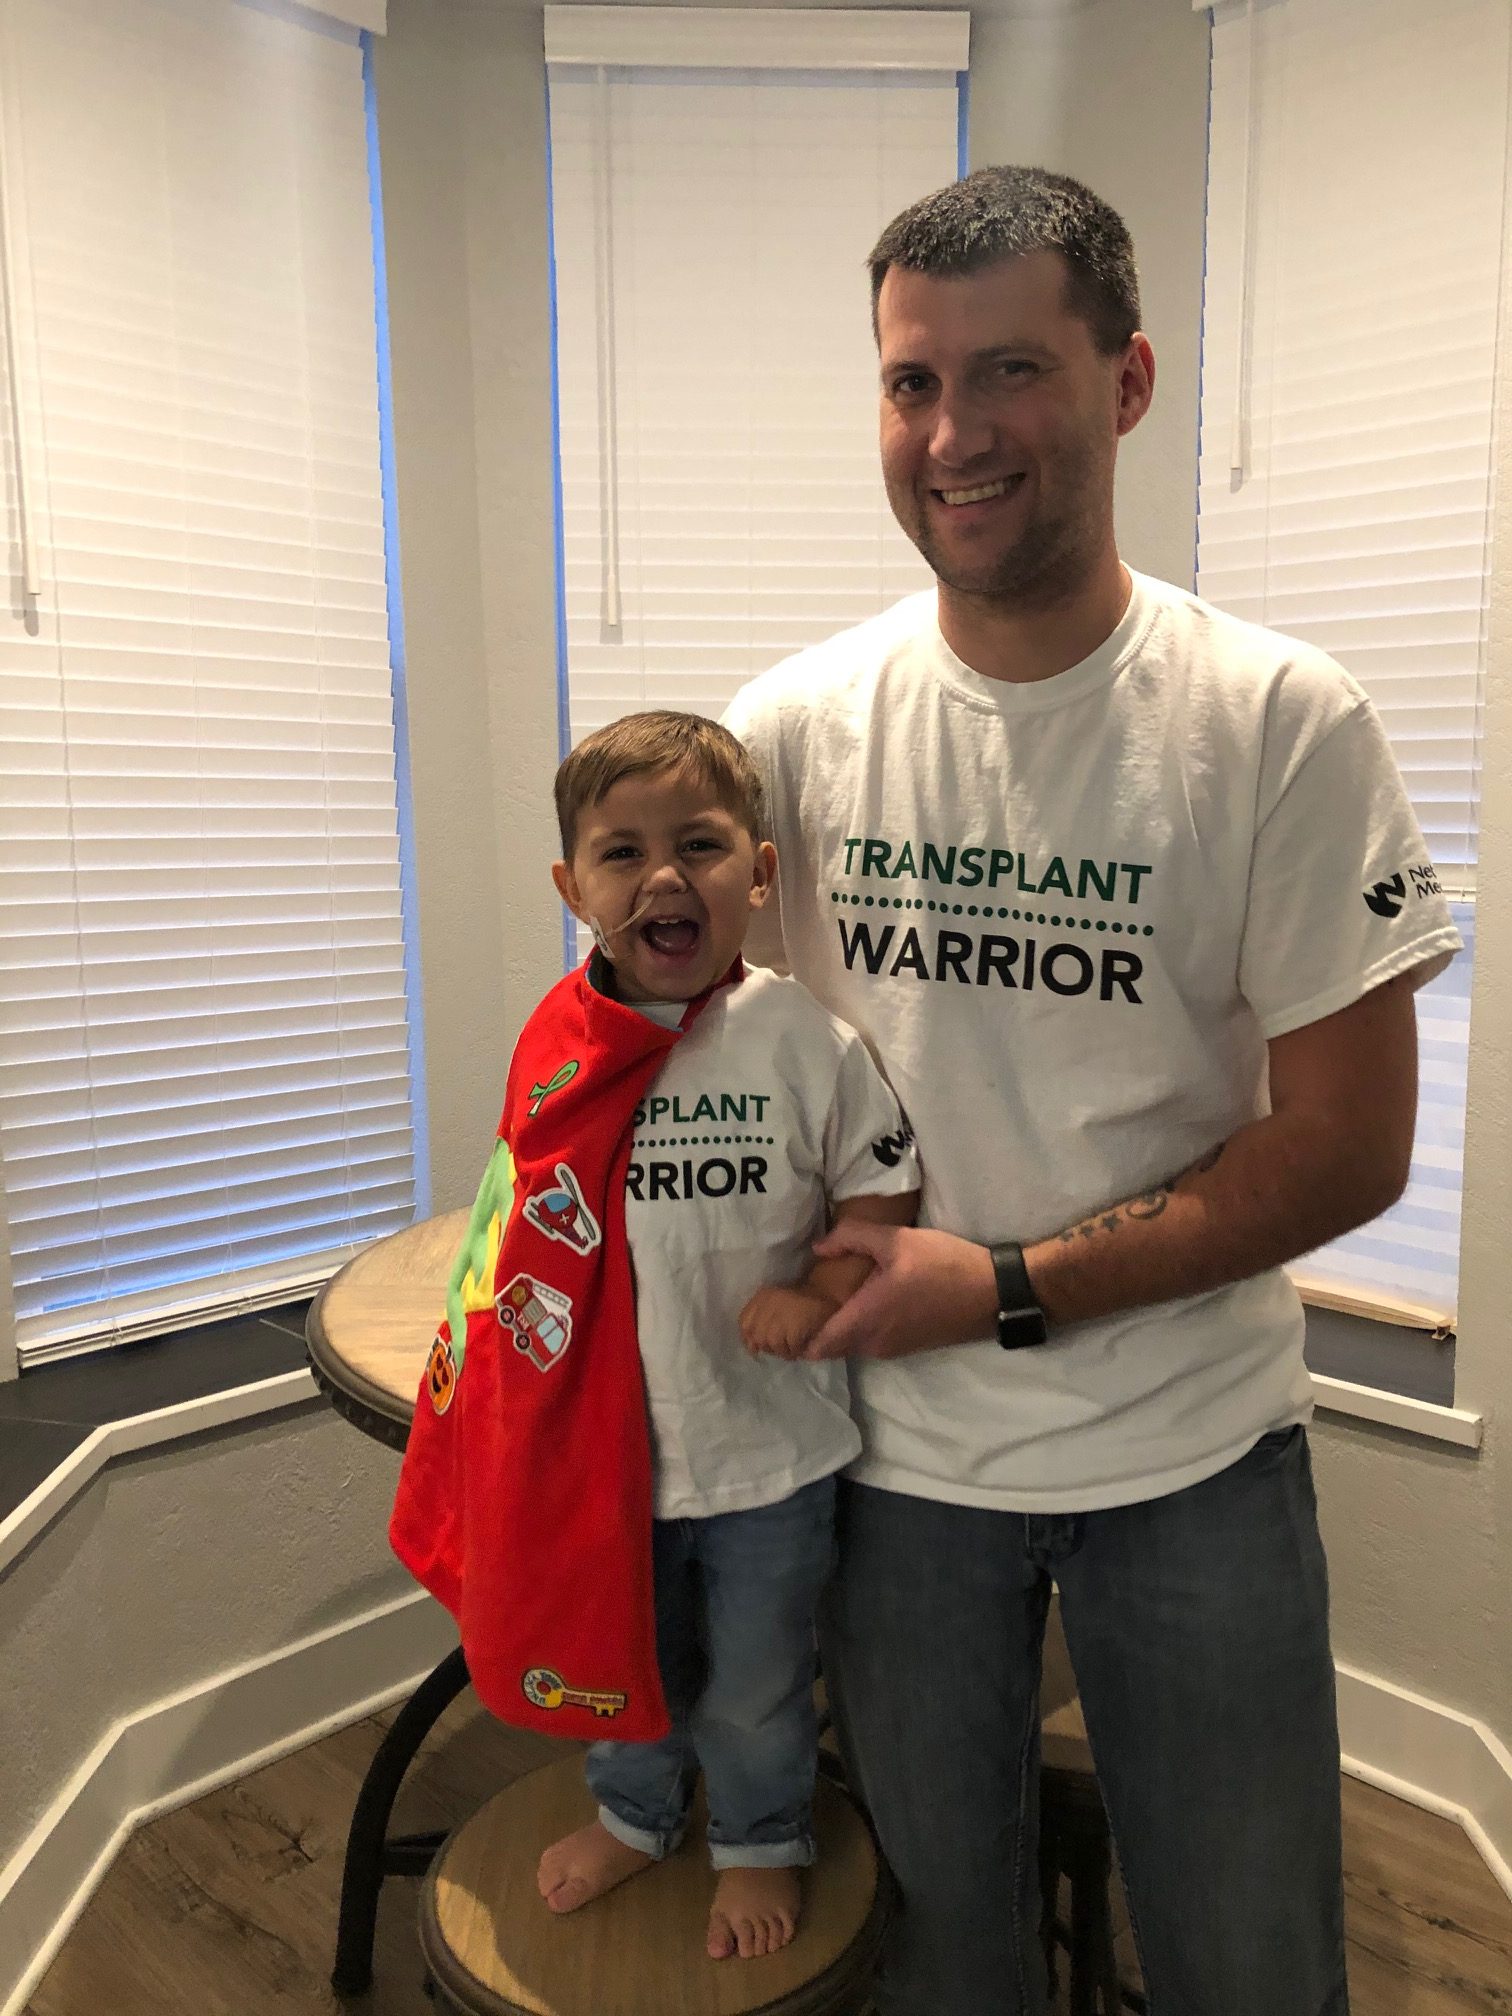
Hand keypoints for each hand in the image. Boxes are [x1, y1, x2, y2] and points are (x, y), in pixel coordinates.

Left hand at [739, 1283, 839, 1359]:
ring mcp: (782, 1312)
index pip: (744, 1322)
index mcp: (763, 1296)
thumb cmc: (803, 1305)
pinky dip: (797, 1350)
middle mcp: (769, 1302)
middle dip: (770, 1347)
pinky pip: (789, 1347)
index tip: (758, 1347)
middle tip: (784, 1346)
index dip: (749, 1338)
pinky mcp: (795, 1324)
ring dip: (785, 1351)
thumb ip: (761, 1324)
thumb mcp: (777, 1308)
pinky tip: (804, 1345)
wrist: (831, 1295)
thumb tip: (751, 1348)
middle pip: (758, 1337)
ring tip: (795, 1347)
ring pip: (772, 1344)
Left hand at [798, 1224, 996, 1360]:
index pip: (818, 1346)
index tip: (781, 1322)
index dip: (795, 1339)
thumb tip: (818, 1248)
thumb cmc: (944, 1265)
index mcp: (866, 1319)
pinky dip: (858, 1329)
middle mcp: (875, 1342)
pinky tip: (860, 1303)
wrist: (994, 1292)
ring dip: (837, 1330)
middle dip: (812, 1333)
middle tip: (799, 1306)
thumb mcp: (898, 1240)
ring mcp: (894, 1348)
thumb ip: (852, 1237)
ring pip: (852, 1345)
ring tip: (825, 1301)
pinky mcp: (909, 1346)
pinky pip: (872, 1342)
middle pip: (832, 1347)